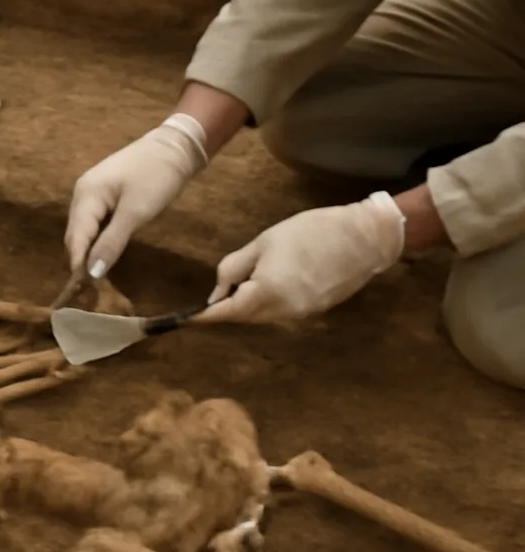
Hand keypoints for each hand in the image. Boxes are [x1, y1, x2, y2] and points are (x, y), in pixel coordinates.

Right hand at [64, 114, 207, 277]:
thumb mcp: (136, 212)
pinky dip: (97, 240)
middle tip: (90, 290)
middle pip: (75, 235)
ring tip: (96, 277)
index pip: (75, 238)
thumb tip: (91, 274)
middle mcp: (82, 194)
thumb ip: (111, 243)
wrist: (176, 146)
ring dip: (88, 252)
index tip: (81, 292)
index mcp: (86, 196)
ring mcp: (92, 192)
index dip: (77, 265)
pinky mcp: (105, 194)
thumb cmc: (156, 177)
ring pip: (84, 230)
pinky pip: (94, 222)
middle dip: (80, 260)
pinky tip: (104, 253)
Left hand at [192, 191, 405, 324]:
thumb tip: (217, 293)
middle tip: (216, 293)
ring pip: (261, 317)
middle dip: (228, 308)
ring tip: (244, 284)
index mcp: (266, 293)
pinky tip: (269, 284)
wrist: (365, 238)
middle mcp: (281, 313)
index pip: (226, 312)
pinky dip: (267, 304)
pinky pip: (280, 313)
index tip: (187, 319)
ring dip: (248, 306)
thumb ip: (234, 268)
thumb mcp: (263, 243)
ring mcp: (300, 316)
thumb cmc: (310, 232)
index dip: (204, 316)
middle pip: (244, 318)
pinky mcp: (313, 313)